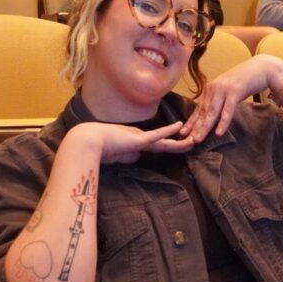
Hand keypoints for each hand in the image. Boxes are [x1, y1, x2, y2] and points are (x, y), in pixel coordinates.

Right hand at [68, 121, 192, 164]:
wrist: (88, 142)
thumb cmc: (98, 149)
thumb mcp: (116, 156)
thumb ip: (128, 156)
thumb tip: (137, 156)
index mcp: (134, 143)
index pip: (153, 147)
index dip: (166, 147)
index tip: (177, 147)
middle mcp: (139, 137)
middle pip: (163, 143)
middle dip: (178, 145)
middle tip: (192, 143)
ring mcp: (139, 137)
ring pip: (164, 141)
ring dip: (179, 143)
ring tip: (193, 141)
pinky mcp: (139, 139)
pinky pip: (157, 135)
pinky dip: (169, 131)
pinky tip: (179, 126)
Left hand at [180, 56, 280, 141]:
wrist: (261, 67)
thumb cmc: (246, 81)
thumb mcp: (228, 91)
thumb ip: (220, 101)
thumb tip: (213, 116)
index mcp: (211, 88)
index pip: (199, 108)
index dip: (191, 122)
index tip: (183, 133)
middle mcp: (214, 88)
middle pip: (203, 112)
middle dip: (194, 127)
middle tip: (187, 141)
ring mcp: (224, 89)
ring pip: (212, 112)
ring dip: (204, 127)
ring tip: (198, 139)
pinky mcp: (235, 91)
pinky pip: (228, 109)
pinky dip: (223, 122)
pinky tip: (219, 132)